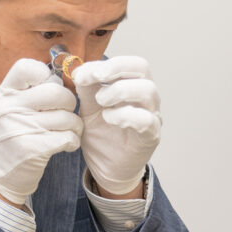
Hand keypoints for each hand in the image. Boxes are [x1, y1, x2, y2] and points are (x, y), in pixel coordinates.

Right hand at [0, 58, 82, 205]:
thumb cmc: (10, 137)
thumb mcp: (8, 108)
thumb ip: (28, 91)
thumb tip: (62, 76)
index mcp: (3, 93)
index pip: (28, 67)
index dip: (46, 74)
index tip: (49, 88)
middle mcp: (9, 108)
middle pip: (57, 91)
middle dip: (69, 103)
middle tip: (65, 113)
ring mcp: (20, 128)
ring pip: (67, 116)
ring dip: (74, 125)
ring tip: (67, 131)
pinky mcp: (32, 149)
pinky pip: (68, 137)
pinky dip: (73, 141)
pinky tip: (66, 144)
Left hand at [72, 56, 160, 195]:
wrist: (107, 168)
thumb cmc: (103, 136)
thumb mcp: (89, 109)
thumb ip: (86, 89)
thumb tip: (79, 69)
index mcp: (133, 86)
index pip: (130, 63)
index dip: (107, 63)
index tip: (83, 74)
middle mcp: (146, 98)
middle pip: (143, 69)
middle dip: (116, 69)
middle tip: (95, 80)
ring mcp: (152, 116)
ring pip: (148, 91)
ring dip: (120, 91)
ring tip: (101, 103)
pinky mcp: (151, 136)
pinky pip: (146, 119)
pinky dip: (126, 115)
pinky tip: (110, 119)